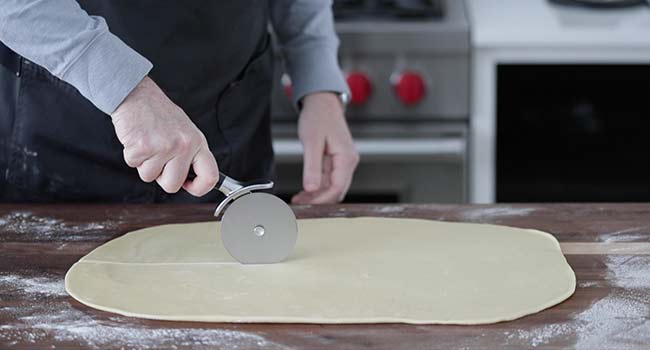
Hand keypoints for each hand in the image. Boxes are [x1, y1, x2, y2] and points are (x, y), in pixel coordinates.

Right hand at [110, 76, 218, 195]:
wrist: (137, 94)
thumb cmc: (159, 114)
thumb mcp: (185, 132)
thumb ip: (190, 154)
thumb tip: (192, 180)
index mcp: (198, 142)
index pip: (210, 176)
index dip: (199, 188)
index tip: (188, 186)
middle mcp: (184, 145)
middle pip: (173, 185)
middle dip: (161, 178)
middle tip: (158, 159)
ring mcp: (164, 147)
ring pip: (150, 177)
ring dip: (144, 164)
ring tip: (148, 144)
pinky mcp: (143, 147)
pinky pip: (134, 166)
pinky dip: (132, 156)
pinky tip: (137, 140)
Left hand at [291, 92, 358, 203]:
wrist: (323, 103)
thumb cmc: (318, 117)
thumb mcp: (312, 142)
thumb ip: (312, 166)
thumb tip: (311, 188)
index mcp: (346, 158)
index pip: (337, 188)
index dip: (322, 200)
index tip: (307, 206)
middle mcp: (348, 162)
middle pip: (337, 190)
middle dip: (319, 200)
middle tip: (299, 206)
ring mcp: (344, 162)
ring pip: (332, 187)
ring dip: (317, 196)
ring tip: (299, 200)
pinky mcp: (337, 162)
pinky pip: (329, 180)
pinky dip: (317, 187)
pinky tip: (304, 192)